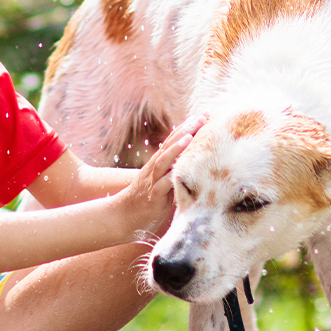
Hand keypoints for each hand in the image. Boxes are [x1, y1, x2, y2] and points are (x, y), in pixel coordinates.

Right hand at [118, 114, 206, 238]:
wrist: (126, 215)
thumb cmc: (150, 198)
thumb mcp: (165, 180)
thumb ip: (177, 170)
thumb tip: (200, 162)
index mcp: (160, 162)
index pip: (175, 139)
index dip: (189, 126)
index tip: (205, 115)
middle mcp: (156, 167)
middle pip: (170, 144)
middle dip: (186, 129)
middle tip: (202, 117)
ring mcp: (153, 180)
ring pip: (164, 160)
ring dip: (176, 148)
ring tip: (189, 136)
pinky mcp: (153, 196)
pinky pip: (161, 185)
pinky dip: (169, 177)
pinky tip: (178, 171)